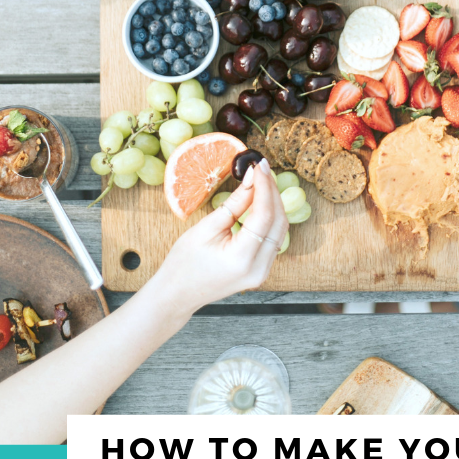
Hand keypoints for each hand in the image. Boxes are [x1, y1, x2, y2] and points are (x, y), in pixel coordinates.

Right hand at [158, 158, 288, 314]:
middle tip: (262, 169)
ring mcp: (263, 272)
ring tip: (261, 181)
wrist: (178, 293)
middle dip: (272, 192)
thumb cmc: (184, 262)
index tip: (260, 165)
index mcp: (242, 259)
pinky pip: (273, 240)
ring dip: (274, 204)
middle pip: (278, 222)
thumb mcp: (206, 228)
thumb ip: (234, 203)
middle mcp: (258, 269)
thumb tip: (253, 178)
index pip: (263, 215)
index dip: (265, 187)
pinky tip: (260, 202)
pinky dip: (269, 219)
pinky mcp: (261, 270)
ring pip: (280, 231)